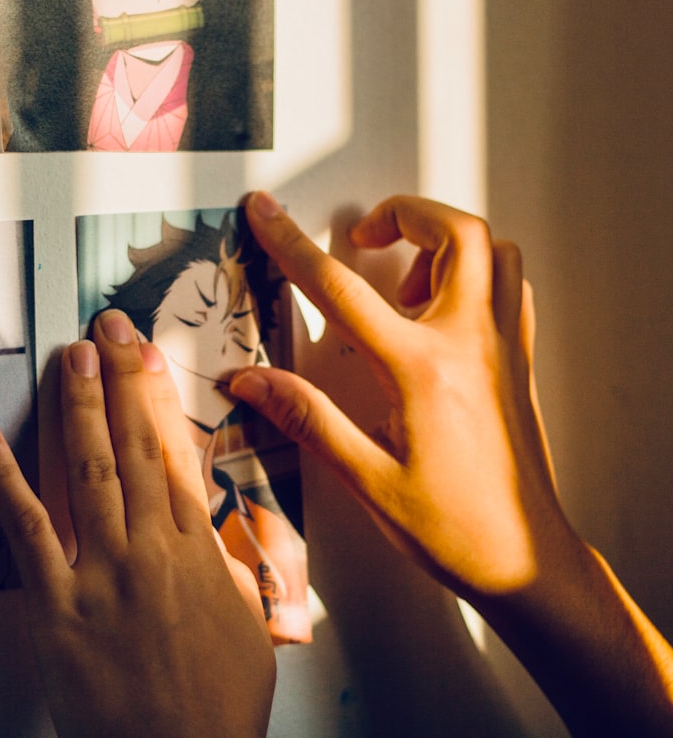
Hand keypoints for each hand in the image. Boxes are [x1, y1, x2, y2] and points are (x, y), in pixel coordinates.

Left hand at [0, 310, 275, 737]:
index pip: (174, 452)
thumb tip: (213, 529)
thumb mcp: (250, 628)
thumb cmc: (218, 706)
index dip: (158, 395)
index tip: (147, 352)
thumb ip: (229, 568)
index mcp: (197, 552)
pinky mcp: (56, 605)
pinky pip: (25, 529)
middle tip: (106, 328)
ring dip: (77, 406)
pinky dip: (3, 476)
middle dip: (119, 378)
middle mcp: (150, 550)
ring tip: (69, 357)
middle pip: (132, 445)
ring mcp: (101, 574)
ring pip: (86, 470)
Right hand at [231, 191, 569, 599]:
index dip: (293, 245)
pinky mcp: (519, 362)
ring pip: (494, 251)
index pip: (342, 291)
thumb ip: (307, 419)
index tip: (266, 213)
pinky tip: (440, 307)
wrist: (525, 559)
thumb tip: (247, 379)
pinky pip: (509, 287)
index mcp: (421, 370)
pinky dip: (476, 272)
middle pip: (455, 234)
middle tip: (363, 236)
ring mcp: (504, 348)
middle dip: (403, 214)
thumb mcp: (365, 481)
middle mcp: (471, 343)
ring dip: (444, 240)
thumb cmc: (450, 527)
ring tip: (402, 274)